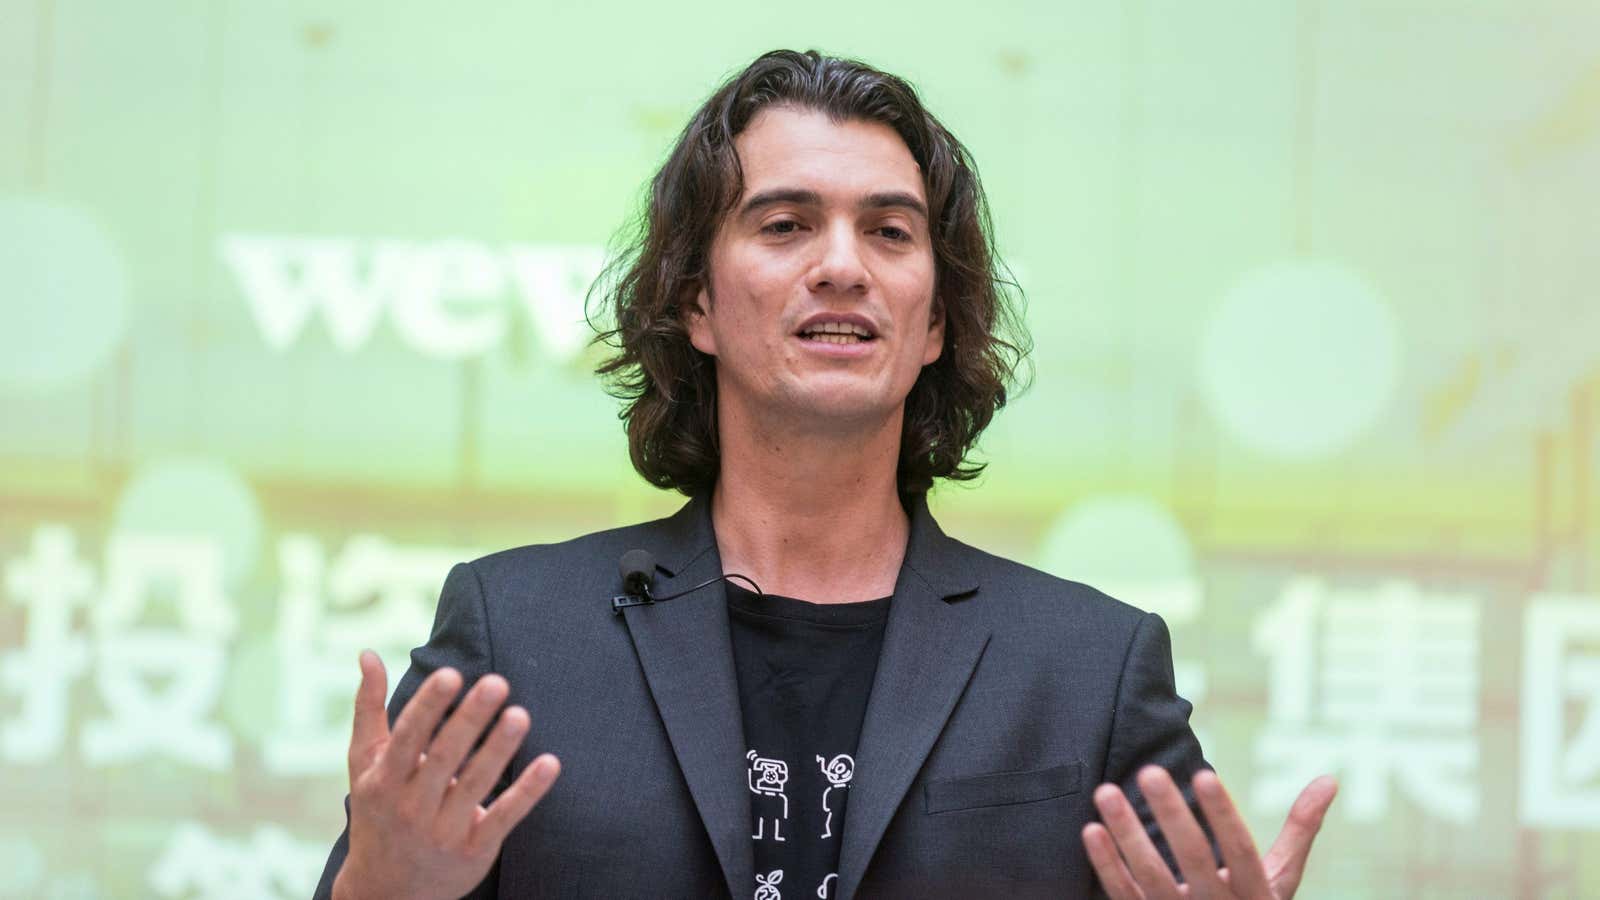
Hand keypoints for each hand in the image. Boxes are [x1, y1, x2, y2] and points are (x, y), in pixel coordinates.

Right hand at [333, 651, 560, 899]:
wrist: (385, 891)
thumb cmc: (378, 810)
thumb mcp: (364, 763)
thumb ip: (370, 708)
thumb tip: (368, 653)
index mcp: (384, 779)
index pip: (407, 738)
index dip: (428, 707)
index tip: (451, 674)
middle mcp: (411, 806)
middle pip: (443, 758)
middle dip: (469, 720)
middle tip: (497, 682)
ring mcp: (443, 831)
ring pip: (475, 786)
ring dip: (499, 749)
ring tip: (521, 714)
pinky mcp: (474, 851)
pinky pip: (504, 818)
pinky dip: (527, 792)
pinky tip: (550, 763)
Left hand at [1081, 767, 1337, 899]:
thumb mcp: (1282, 878)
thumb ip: (1300, 829)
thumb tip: (1329, 778)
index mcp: (1256, 894)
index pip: (1240, 849)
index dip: (1223, 814)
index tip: (1204, 774)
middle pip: (1192, 859)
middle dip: (1171, 815)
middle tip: (1149, 771)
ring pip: (1150, 877)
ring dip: (1126, 834)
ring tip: (1105, 791)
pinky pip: (1123, 895)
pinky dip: (1106, 865)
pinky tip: (1091, 830)